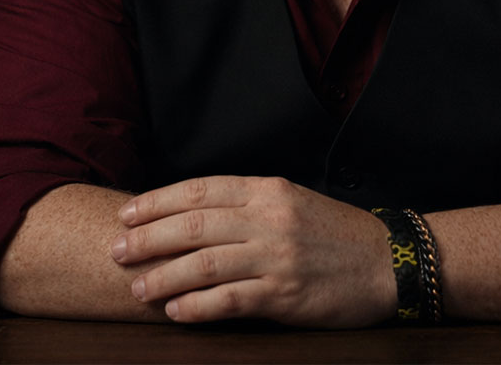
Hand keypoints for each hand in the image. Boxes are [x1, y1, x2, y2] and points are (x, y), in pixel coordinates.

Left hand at [110, 175, 396, 326]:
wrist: (385, 261)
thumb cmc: (335, 233)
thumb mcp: (293, 201)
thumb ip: (249, 205)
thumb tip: (196, 216)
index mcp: (268, 190)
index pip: (201, 189)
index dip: (158, 201)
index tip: (127, 212)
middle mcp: (269, 217)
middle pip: (194, 224)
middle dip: (148, 237)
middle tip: (115, 249)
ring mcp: (277, 256)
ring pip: (205, 263)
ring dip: (163, 275)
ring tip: (136, 287)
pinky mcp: (285, 294)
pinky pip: (230, 300)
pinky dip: (197, 306)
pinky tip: (174, 311)